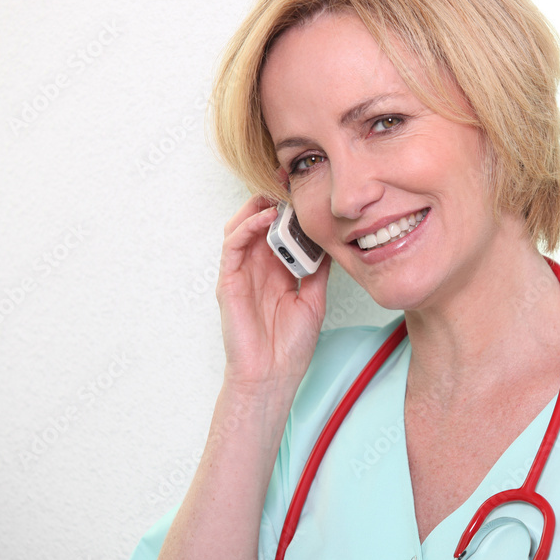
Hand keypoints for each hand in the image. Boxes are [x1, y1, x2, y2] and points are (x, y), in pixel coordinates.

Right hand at [215, 194, 330, 395]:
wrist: (272, 375)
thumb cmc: (290, 345)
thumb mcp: (315, 299)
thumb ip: (318, 271)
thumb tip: (331, 242)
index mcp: (277, 270)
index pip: (281, 230)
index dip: (291, 210)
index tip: (309, 192)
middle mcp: (258, 267)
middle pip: (259, 222)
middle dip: (275, 201)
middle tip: (293, 184)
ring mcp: (241, 272)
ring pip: (241, 226)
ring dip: (259, 207)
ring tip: (280, 196)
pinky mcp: (228, 281)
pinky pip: (232, 244)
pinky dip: (247, 226)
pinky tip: (266, 217)